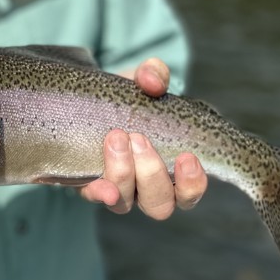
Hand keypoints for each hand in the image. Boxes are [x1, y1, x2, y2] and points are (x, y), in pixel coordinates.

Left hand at [79, 57, 206, 217]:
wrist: (90, 100)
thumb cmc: (130, 98)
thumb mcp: (143, 82)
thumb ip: (153, 76)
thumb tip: (152, 82)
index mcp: (170, 169)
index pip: (188, 193)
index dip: (192, 183)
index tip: (187, 157)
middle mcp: (145, 188)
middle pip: (159, 204)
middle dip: (151, 173)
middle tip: (139, 139)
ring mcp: (116, 189)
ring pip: (125, 203)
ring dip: (123, 173)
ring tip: (116, 137)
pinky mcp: (87, 183)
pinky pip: (92, 196)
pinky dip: (99, 192)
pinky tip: (101, 185)